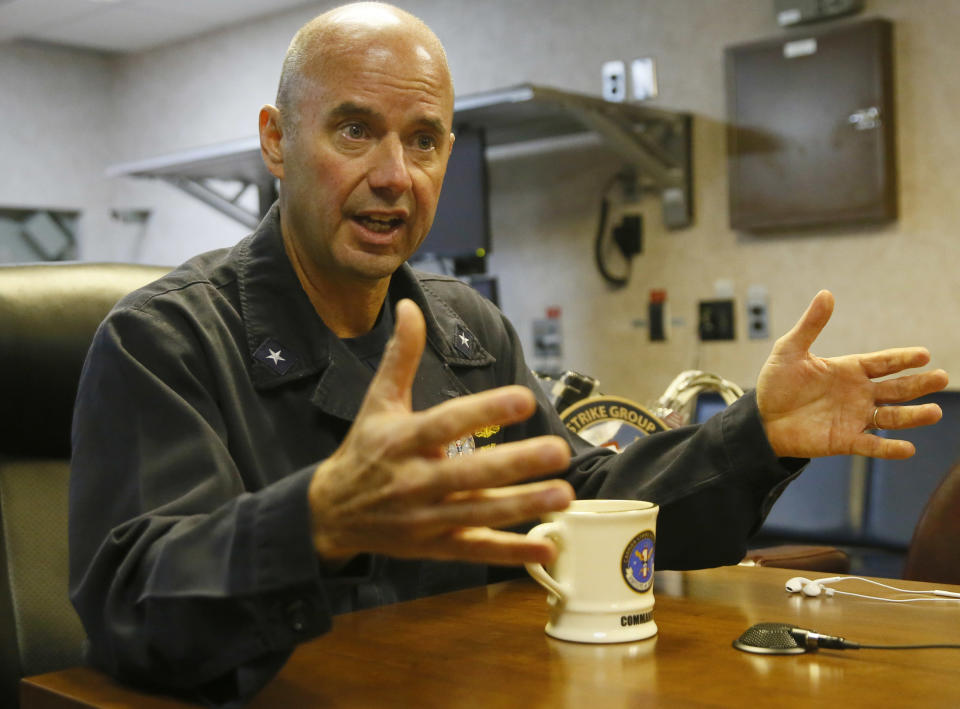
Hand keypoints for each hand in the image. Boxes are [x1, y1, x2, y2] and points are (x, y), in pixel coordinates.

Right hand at [308, 299, 573, 565]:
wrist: (329, 513)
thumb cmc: (363, 451)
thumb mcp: (377, 401)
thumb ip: (401, 356)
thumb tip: (409, 305)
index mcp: (402, 440)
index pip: (447, 423)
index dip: (484, 411)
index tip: (523, 398)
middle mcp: (414, 481)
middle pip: (469, 473)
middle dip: (515, 464)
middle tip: (558, 451)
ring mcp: (426, 518)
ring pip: (479, 514)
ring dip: (523, 507)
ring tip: (564, 495)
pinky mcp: (434, 547)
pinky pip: (475, 551)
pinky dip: (510, 553)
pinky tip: (546, 548)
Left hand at [757, 290, 948, 459]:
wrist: (761, 418)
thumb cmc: (776, 383)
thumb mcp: (790, 350)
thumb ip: (810, 325)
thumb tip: (826, 294)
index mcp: (849, 370)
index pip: (883, 363)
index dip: (902, 359)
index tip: (923, 355)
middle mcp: (858, 394)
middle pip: (896, 389)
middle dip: (919, 384)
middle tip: (942, 377)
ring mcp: (854, 418)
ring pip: (891, 417)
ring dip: (913, 416)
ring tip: (934, 412)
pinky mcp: (845, 440)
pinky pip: (871, 446)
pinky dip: (889, 448)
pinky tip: (907, 448)